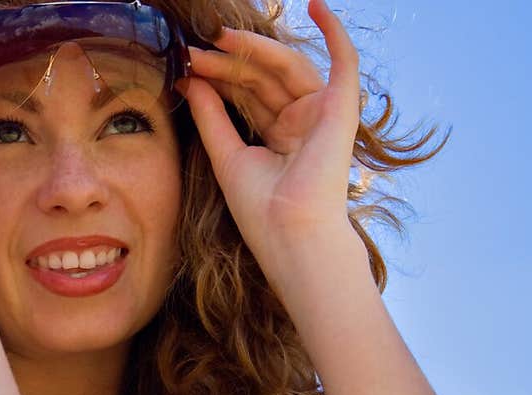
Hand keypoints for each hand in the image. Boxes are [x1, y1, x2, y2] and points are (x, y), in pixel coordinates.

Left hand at [177, 0, 361, 259]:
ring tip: (220, 36)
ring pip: (287, 66)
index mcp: (278, 138)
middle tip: (195, 48)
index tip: (187, 64)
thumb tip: (191, 79)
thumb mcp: (227, 157)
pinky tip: (316, 3)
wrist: (291, 235)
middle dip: (228, 62)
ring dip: (255, 49)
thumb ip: (211, 116)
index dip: (219, 77)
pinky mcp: (342, 109)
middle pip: (263, 78)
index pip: (247, 94)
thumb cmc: (262, 212)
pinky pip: (344, 61)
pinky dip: (334, 31)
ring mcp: (322, 114)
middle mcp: (302, 123)